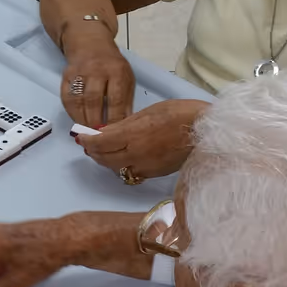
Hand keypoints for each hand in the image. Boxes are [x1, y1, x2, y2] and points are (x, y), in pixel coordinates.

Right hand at [60, 21, 134, 126]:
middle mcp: (97, 70)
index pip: (115, 99)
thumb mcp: (126, 78)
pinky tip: (77, 121)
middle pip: (94, 100)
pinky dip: (71, 112)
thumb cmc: (113, 65)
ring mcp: (79, 72)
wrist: (90, 44)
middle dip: (95, 122)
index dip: (114, 119)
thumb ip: (126, 101)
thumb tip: (123, 126)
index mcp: (117, 71)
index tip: (113, 134)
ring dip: (82, 120)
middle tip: (97, 138)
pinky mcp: (66, 75)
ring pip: (78, 100)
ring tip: (87, 134)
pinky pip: (66, 97)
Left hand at [76, 98, 204, 180]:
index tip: (81, 136)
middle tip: (88, 144)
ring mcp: (146, 166)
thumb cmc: (179, 113)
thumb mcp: (147, 113)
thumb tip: (105, 132)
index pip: (100, 142)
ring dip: (105, 161)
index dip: (87, 141)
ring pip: (116, 169)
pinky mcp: (155, 174)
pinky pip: (131, 173)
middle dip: (93, 152)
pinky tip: (122, 159)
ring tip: (102, 152)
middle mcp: (136, 154)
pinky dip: (122, 167)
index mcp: (133, 134)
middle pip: (104, 158)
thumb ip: (124, 125)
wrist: (206, 131)